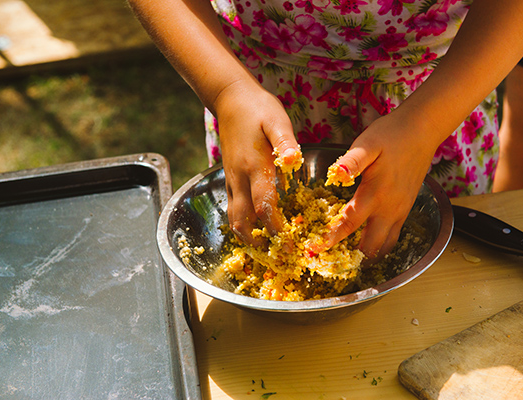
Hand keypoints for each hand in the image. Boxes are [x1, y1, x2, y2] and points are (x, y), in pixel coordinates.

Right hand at [214, 81, 299, 246]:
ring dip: (248, 235)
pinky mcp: (229, 177)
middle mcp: (239, 177)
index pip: (262, 206)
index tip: (288, 242)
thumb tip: (293, 160)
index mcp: (255, 166)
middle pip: (242, 221)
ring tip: (267, 246)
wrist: (230, 99)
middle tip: (277, 253)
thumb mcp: (277, 119)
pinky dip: (243, 222)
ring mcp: (231, 179)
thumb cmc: (258, 108)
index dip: (274, 227)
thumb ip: (285, 141)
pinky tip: (257, 225)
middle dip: (258, 240)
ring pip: (234, 217)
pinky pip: (232, 207)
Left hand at [307, 112, 438, 261]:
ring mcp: (401, 211)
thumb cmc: (391, 135)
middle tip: (332, 262)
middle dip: (352, 257)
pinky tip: (368, 244)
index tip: (316, 249)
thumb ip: (352, 162)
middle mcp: (390, 208)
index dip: (332, 239)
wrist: (422, 131)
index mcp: (376, 194)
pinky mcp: (406, 209)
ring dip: (368, 255)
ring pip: (385, 245)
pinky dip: (379, 246)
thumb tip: (336, 174)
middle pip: (371, 245)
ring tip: (349, 260)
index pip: (350, 224)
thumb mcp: (367, 143)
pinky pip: (393, 236)